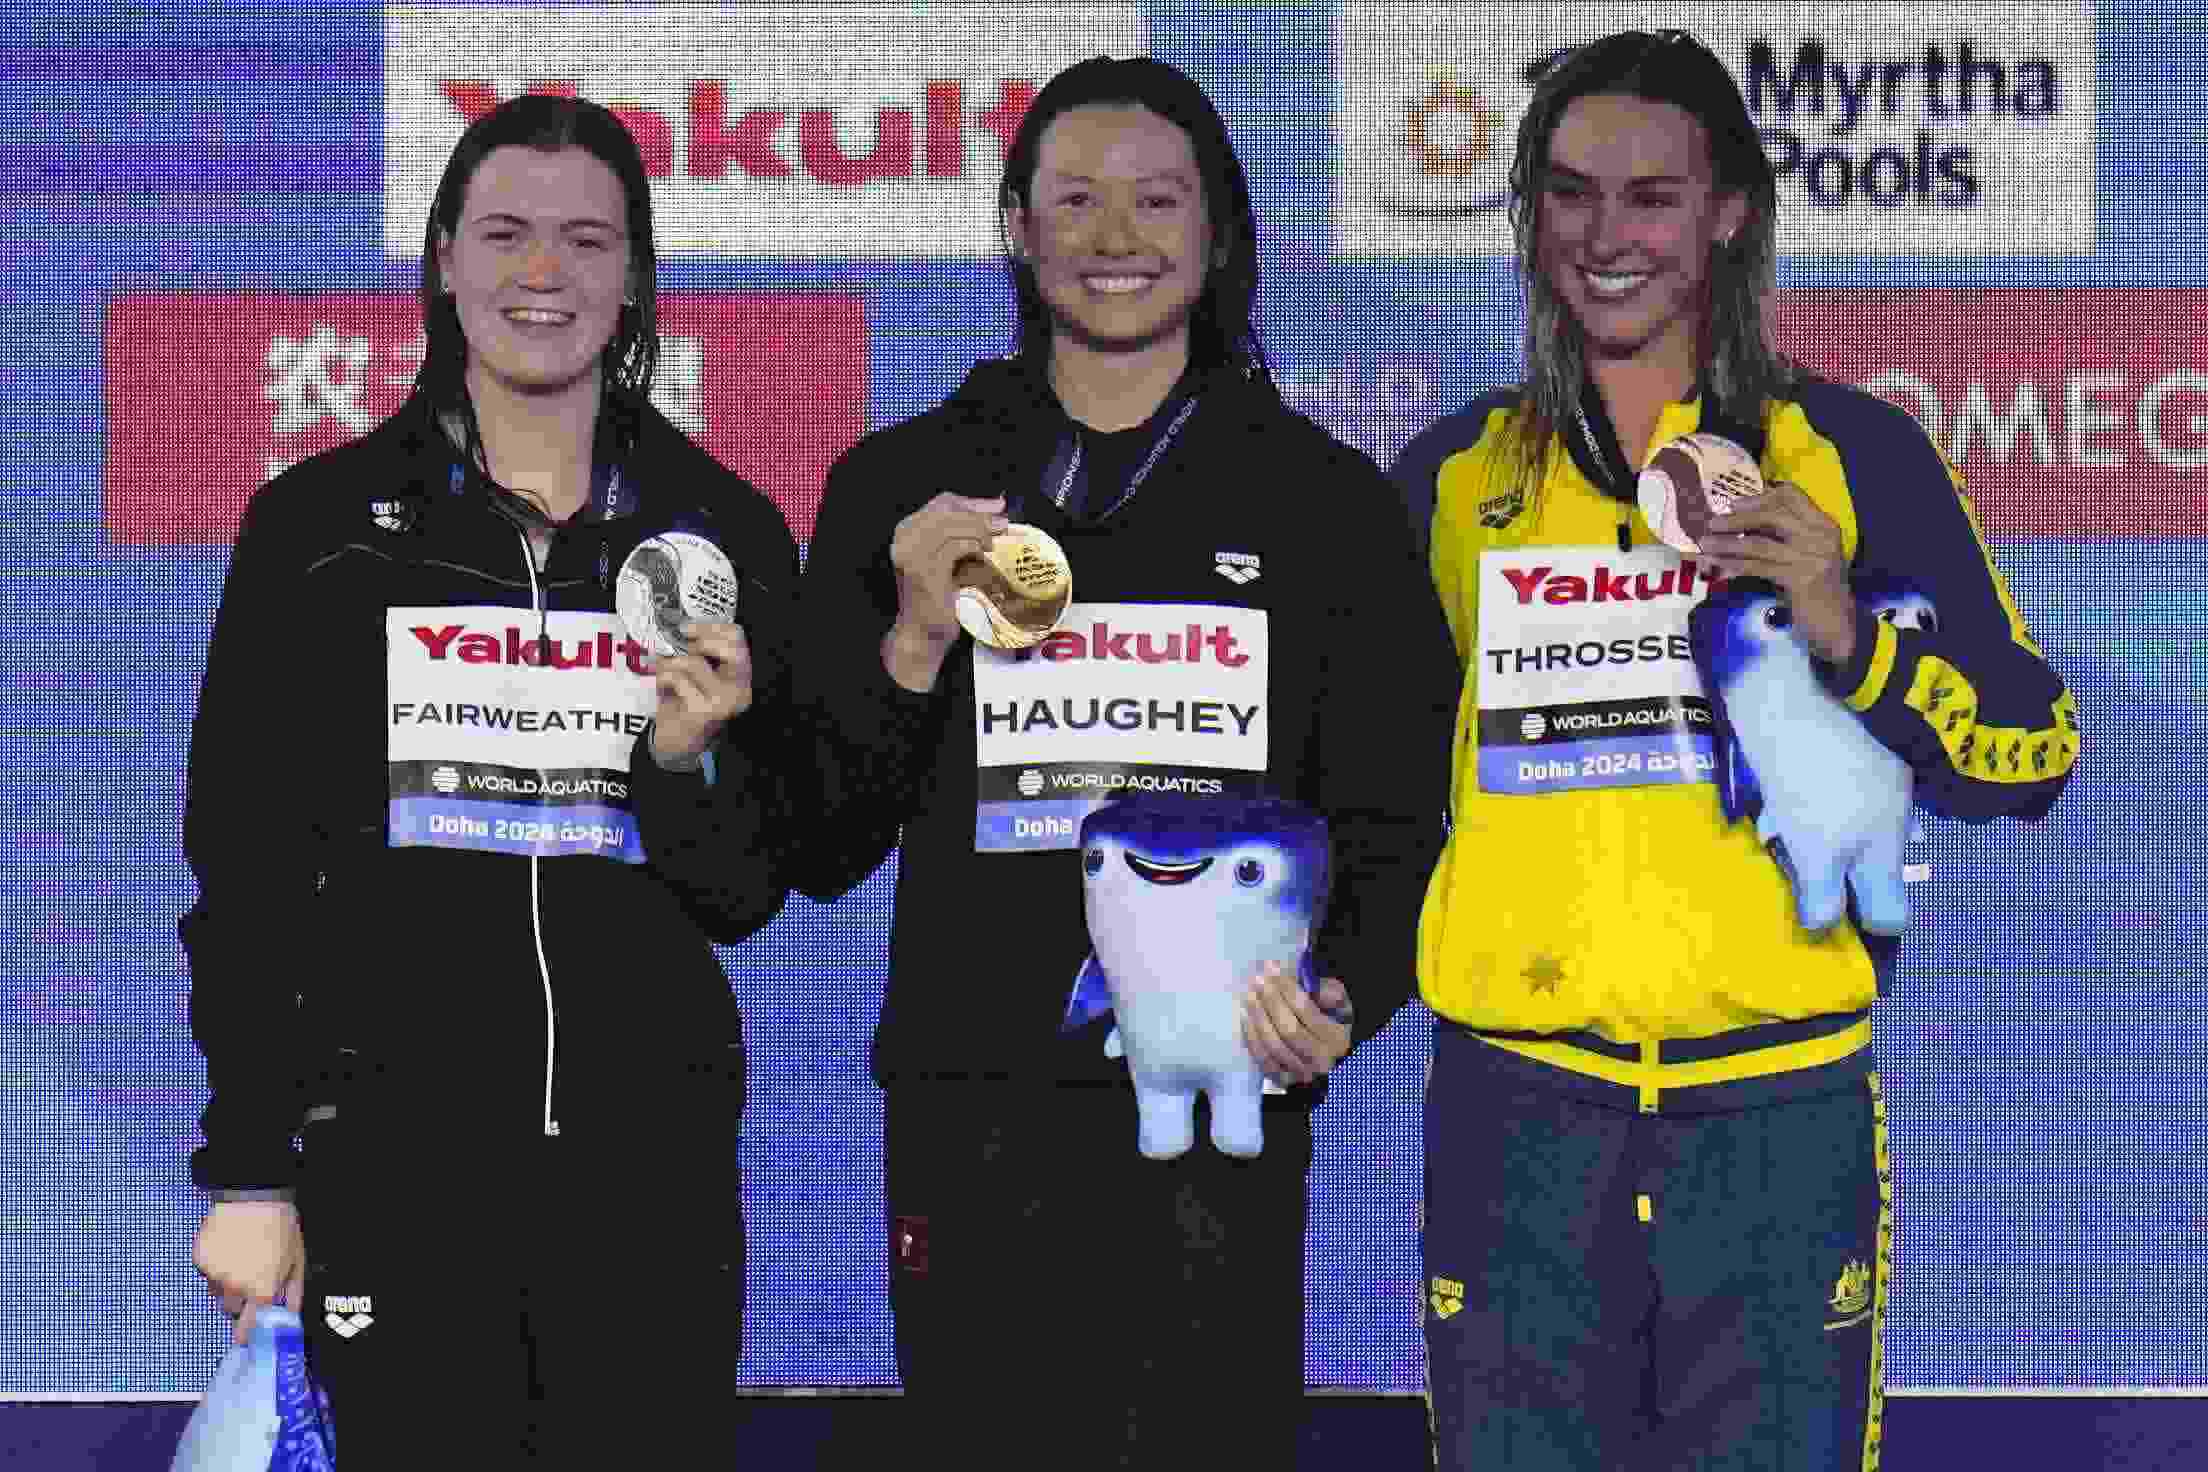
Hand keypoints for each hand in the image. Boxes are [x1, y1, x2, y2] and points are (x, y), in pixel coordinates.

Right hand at [193, 1201, 305, 1346]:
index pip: (249, 1327)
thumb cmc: (280, 1225)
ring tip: (241, 1256)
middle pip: (231, 1308)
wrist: (254, 1195)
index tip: (245, 1336)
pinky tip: (229, 1246)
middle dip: (239, 1299)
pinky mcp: (200, 1259)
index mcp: (261, 1289)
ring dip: (226, 1282)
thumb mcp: (297, 1258)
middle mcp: (235, 1287)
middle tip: (250, 1278)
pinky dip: (215, 1264)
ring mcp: (214, 1273)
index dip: (247, 1333)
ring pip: (217, 1290)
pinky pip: (206, 1271)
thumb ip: (292, 1291)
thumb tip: (290, 1313)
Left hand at [650, 621, 752, 766]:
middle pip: (731, 647)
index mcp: (741, 676)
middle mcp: (740, 689)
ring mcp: (724, 701)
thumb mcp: (698, 674)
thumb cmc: (687, 703)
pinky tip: (663, 686)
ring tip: (665, 671)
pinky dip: (664, 678)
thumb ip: (700, 652)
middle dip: (702, 639)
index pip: (738, 638)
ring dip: (672, 663)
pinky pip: (678, 679)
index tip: (690, 627)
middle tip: (685, 644)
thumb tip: (686, 627)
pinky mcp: (704, 710)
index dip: (713, 626)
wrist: (678, 742)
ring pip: (695, 662)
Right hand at [882, 493, 1008, 690]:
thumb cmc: (938, 598)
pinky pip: (953, 547)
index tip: (996, 505)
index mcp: (907, 531)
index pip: (941, 503)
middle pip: (946, 511)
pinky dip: (972, 545)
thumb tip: (993, 517)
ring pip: (950, 526)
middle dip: (979, 513)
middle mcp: (904, 539)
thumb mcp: (946, 560)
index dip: (971, 502)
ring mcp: (911, 554)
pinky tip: (984, 551)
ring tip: (997, 537)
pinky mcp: (923, 571)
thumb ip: (959, 537)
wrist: (922, 634)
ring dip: (978, 528)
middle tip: (1003, 522)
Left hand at [1240, 963, 1353, 1086]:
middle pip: (1288, 1029)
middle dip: (1270, 1001)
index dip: (1287, 988)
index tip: (1272, 968)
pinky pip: (1262, 1059)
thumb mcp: (1342, 1006)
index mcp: (1337, 1040)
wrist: (1335, 1061)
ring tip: (1250, 994)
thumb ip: (1329, 992)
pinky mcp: (1284, 1080)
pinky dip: (1251, 1037)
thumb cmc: (1336, 1025)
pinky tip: (1246, 1016)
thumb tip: (1309, 982)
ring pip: (1273, 1045)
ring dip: (1258, 1017)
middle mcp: (1320, 1061)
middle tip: (1257, 979)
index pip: (1307, 1012)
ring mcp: (1300, 1074)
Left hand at [1701, 480, 1858, 662]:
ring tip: (1705, 543)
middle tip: (1712, 523)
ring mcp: (1811, 557)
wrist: (1838, 623)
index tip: (1735, 504)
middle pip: (1773, 515)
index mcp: (1823, 524)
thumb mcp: (1806, 554)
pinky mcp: (1800, 579)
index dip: (1760, 497)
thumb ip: (1783, 536)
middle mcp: (1820, 536)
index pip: (1792, 495)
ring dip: (1728, 543)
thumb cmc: (1816, 588)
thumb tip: (1741, 522)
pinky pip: (1758, 566)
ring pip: (1760, 543)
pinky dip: (1734, 564)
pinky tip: (1718, 564)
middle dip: (1738, 518)